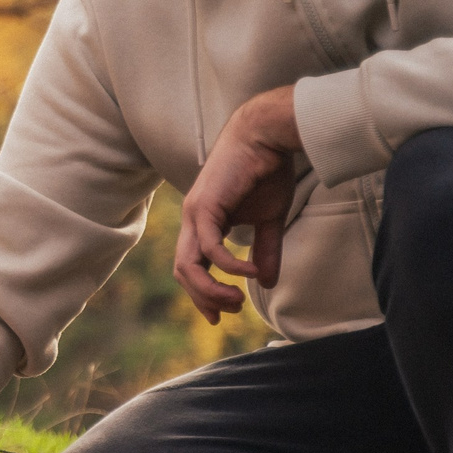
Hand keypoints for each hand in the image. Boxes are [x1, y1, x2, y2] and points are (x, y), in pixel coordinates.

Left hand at [174, 86, 301, 323]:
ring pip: (188, 264)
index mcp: (203, 224)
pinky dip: (228, 265)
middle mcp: (192, 220)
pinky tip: (249, 274)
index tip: (221, 315)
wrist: (266, 137)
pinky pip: (209, 246)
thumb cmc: (266, 173)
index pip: (191, 267)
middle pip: (183, 271)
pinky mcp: (205, 206)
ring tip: (238, 299)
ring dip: (210, 289)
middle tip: (231, 311)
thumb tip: (267, 282)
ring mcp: (195, 213)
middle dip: (204, 298)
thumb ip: (265, 250)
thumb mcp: (269, 219)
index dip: (202, 294)